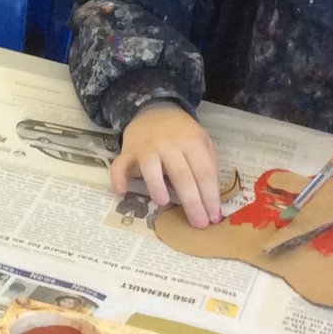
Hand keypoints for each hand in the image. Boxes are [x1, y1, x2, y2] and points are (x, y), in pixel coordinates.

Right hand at [110, 103, 221, 227]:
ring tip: (162, 203)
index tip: (214, 216)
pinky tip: (121, 192)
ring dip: (155, 185)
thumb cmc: (182, 134)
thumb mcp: (202, 142)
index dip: (210, 195)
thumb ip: (208, 166)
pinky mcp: (127, 152)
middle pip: (181, 175)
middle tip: (198, 223)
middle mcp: (169, 145)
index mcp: (192, 142)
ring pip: (150, 167)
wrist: (155, 110)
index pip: (203, 172)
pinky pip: (120, 165)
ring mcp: (146, 148)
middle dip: (191, 201)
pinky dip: (118, 178)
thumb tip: (212, 201)